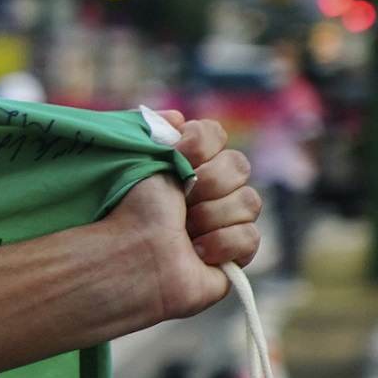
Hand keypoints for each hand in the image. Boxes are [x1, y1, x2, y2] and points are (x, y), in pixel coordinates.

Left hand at [108, 112, 261, 323]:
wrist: (128, 259)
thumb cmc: (127, 211)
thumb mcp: (135, 162)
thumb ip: (154, 133)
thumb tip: (175, 118)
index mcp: (186, 165)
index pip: (215, 135)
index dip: (200, 142)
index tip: (176, 153)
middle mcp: (209, 191)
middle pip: (239, 165)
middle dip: (207, 181)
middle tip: (181, 199)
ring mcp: (224, 222)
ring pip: (250, 201)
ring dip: (210, 215)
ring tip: (183, 231)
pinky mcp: (234, 255)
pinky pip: (251, 238)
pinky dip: (222, 243)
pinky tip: (197, 252)